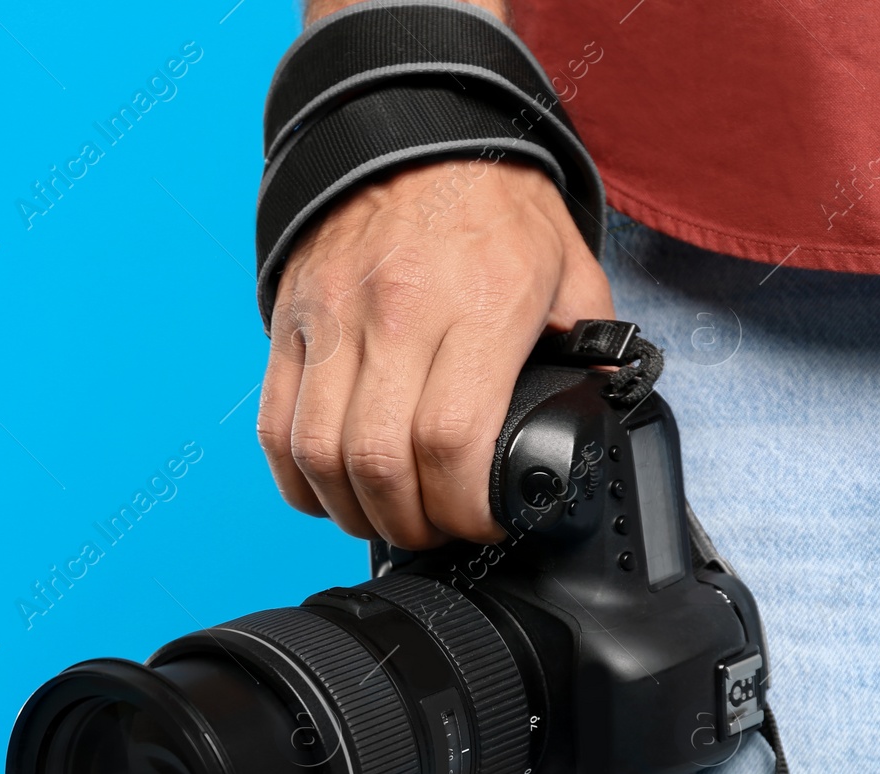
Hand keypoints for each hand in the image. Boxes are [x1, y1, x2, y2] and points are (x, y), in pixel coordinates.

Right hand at [256, 157, 613, 547]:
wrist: (412, 136)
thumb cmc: (493, 207)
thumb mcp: (568, 270)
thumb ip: (589, 347)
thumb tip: (605, 415)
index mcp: (478, 303)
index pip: (450, 439)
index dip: (463, 506)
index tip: (483, 521)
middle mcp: (396, 312)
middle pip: (378, 461)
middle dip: (408, 523)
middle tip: (433, 530)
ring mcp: (332, 318)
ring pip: (317, 452)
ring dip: (350, 509)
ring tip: (383, 519)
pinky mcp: (289, 323)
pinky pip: (275, 425)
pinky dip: (297, 478)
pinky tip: (329, 492)